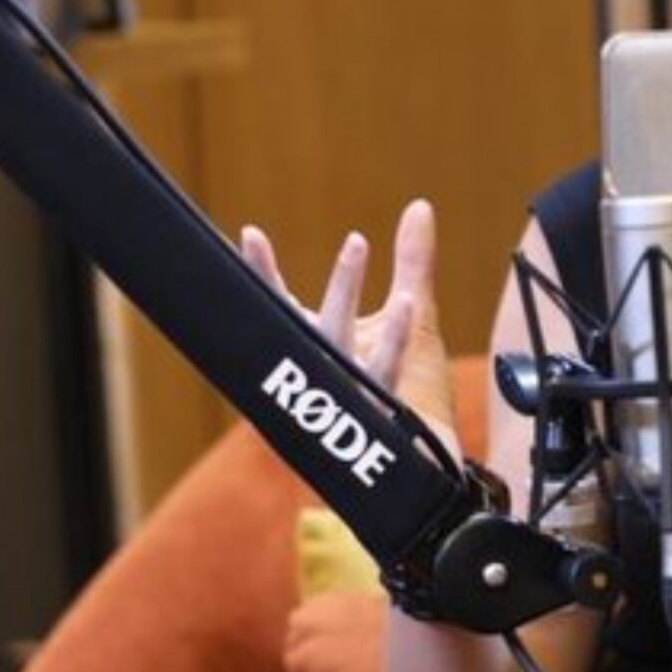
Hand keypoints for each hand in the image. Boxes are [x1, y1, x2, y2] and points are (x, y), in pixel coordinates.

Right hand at [240, 197, 458, 436]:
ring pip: (336, 338)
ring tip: (355, 242)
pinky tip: (404, 303)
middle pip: (302, 317)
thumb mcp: (414, 313)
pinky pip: (381, 371)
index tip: (247, 235)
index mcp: (318, 348)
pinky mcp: (376, 415)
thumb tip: (420, 206)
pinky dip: (391, 336)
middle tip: (321, 231)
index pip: (279, 306)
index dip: (261, 273)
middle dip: (297, 272)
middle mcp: (324, 370)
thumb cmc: (408, 387)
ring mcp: (347, 394)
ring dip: (341, 288)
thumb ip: (412, 261)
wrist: (424, 465)